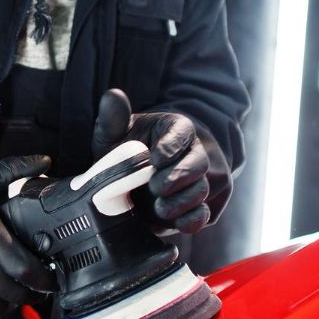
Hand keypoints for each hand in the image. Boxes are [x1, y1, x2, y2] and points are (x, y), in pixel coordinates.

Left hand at [91, 88, 210, 234]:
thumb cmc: (126, 152)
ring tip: (160, 207)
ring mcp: (203, 180)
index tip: (154, 158)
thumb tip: (112, 95)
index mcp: (177, 128)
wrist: (134, 183)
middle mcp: (196, 152)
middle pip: (198, 164)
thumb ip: (113, 118)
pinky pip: (206, 215)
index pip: (182, 132)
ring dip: (182, 202)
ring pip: (202, 191)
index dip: (171, 146)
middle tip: (155, 187)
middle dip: (177, 177)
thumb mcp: (114, 134)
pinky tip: (177, 222)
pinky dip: (192, 221)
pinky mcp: (204, 206)